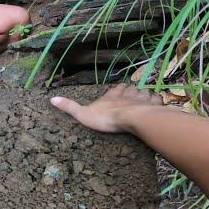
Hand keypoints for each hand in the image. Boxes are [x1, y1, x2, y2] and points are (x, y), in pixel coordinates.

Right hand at [50, 83, 165, 132]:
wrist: (132, 119)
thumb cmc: (107, 118)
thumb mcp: (83, 114)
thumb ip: (70, 107)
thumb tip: (52, 99)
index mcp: (112, 95)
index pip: (115, 89)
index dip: (116, 91)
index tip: (117, 92)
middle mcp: (127, 93)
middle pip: (130, 88)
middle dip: (131, 92)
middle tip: (132, 97)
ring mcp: (141, 98)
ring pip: (144, 93)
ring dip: (144, 97)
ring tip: (145, 102)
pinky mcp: (153, 105)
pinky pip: (157, 100)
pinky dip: (157, 102)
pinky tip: (157, 106)